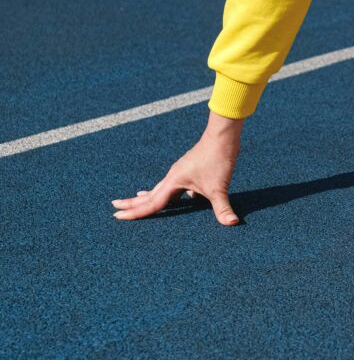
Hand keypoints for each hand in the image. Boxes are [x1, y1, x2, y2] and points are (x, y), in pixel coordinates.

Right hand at [112, 111, 243, 224]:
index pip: (151, 203)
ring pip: (160, 188)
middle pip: (149, 194)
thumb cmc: (217, 159)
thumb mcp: (219, 187)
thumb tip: (232, 223)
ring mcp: (180, 172)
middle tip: (115, 208)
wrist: (222, 136)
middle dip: (133, 203)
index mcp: (174, 182)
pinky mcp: (189, 169)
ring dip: (148, 196)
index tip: (117, 216)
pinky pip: (174, 185)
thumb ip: (223, 207)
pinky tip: (178, 196)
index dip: (135, 213)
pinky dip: (169, 192)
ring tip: (137, 200)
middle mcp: (173, 177)